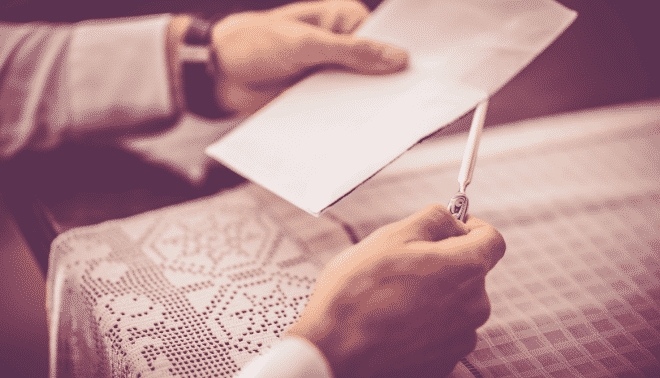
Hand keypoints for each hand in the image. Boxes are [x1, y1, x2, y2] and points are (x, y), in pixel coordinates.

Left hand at [210, 0, 408, 114]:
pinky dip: (348, 119)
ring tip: (388, 124)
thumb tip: (397, 58)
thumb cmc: (255, 43)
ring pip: (359, 91)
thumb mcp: (304, 44)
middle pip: (374, 68)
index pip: (383, 38)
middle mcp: (341, 47)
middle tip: (408, 107)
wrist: (217, 73)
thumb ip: (350, 52)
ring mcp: (329, 74)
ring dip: (367, 106)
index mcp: (342, 20)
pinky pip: (340, 109)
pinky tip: (360, 133)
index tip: (421, 78)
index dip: (399, 57)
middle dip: (386, 86)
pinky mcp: (318, 98)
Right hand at [287, 204, 505, 377]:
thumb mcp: (391, 237)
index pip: (492, 239)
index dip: (471, 227)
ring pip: (455, 303)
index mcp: (465, 270)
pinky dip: (425, 323)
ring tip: (392, 297)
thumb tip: (452, 220)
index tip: (452, 227)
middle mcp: (473, 307)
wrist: (335, 352)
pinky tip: (394, 321)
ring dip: (433, 294)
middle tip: (404, 264)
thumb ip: (433, 219)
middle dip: (444, 262)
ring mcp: (460, 338)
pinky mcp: (444, 361)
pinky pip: (442, 331)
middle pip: (471, 272)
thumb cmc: (357, 294)